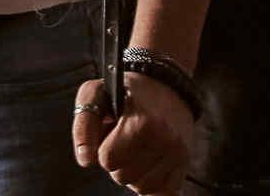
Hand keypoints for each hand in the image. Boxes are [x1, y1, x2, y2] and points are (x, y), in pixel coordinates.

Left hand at [73, 72, 194, 194]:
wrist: (167, 85)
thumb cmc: (128, 91)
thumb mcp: (97, 93)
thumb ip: (83, 126)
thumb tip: (85, 159)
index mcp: (142, 122)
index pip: (107, 159)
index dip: (103, 147)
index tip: (112, 131)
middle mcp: (164, 140)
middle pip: (122, 176)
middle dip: (118, 160)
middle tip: (125, 138)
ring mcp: (178, 155)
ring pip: (140, 187)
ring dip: (134, 172)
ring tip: (138, 147)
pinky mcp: (185, 165)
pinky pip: (160, 192)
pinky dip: (151, 181)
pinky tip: (149, 162)